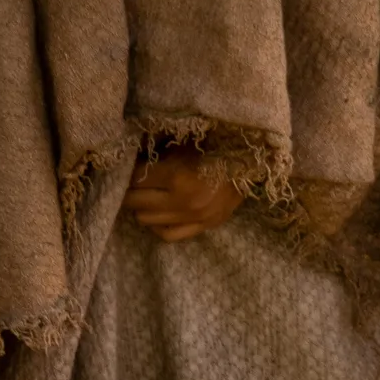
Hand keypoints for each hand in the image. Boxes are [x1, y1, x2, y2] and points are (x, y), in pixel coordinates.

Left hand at [124, 145, 244, 241]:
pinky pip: (168, 234)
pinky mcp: (205, 226)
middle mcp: (183, 201)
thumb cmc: (216, 147)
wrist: (253, 163)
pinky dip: (158, 225)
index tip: (127, 168)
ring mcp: (194, 217)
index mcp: (176, 175)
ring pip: (146, 219)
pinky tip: (159, 214)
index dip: (127, 173)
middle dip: (128, 191)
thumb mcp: (182, 145)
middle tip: (131, 183)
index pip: (134, 179)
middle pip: (135, 202)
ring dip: (142, 207)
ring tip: (146, 196)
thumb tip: (128, 163)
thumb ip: (156, 156)